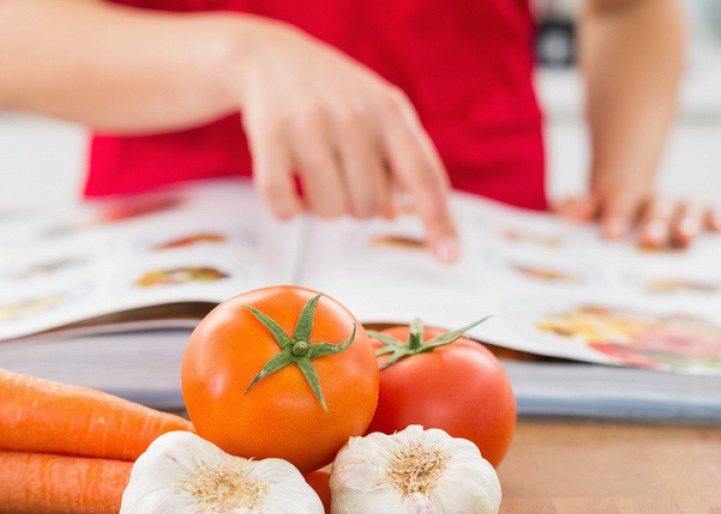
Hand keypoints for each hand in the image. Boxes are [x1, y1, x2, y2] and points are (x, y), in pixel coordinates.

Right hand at [226, 20, 458, 262]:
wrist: (271, 58)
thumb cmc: (335, 94)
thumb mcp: (378, 113)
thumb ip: (398, 161)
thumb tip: (396, 216)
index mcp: (390, 112)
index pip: (422, 174)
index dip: (438, 218)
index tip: (450, 258)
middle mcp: (354, 116)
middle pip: (369, 208)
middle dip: (356, 204)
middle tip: (341, 172)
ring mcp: (310, 125)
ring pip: (329, 211)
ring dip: (321, 206)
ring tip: (314, 172)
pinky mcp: (270, 136)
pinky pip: (283, 205)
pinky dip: (287, 210)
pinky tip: (287, 190)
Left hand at [556, 192, 720, 248]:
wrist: (624, 202)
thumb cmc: (601, 216)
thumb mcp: (582, 210)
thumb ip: (572, 208)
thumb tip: (570, 211)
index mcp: (620, 196)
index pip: (619, 201)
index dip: (616, 215)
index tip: (611, 232)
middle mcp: (652, 199)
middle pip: (656, 205)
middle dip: (654, 221)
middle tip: (650, 238)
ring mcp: (677, 206)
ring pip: (687, 208)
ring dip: (687, 221)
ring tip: (685, 237)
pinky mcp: (700, 215)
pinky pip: (712, 212)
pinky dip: (717, 217)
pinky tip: (720, 228)